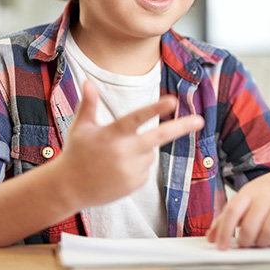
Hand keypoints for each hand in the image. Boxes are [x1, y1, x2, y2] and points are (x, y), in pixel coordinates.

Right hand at [54, 79, 203, 209]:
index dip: (155, 108)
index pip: (137, 118)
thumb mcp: (81, 127)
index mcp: (112, 134)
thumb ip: (88, 104)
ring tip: (114, 158)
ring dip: (140, 151)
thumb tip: (88, 81)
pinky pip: (146, 169)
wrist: (69, 188)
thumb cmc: (76, 152)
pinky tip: (117, 170)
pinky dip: (136, 167)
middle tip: (200, 120)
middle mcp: (124, 152)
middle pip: (159, 137)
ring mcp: (130, 170)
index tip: (172, 100)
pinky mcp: (134, 184)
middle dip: (181, 127)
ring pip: (150, 153)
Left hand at [206, 170, 269, 249]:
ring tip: (261, 241)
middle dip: (246, 241)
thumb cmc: (264, 194)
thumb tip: (211, 237)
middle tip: (246, 243)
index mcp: (248, 193)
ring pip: (268, 233)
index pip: (232, 212)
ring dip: (262, 243)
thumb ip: (226, 217)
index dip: (224, 232)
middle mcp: (265, 197)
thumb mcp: (244, 199)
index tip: (221, 247)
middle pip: (250, 227)